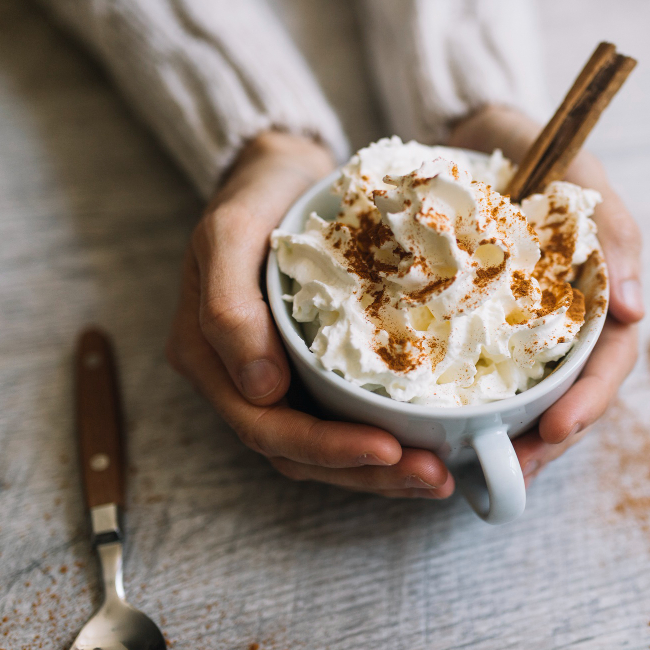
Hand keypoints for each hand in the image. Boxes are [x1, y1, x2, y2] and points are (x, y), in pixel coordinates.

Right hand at [166, 131, 455, 498]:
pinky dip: (383, 437)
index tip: (390, 447)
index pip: (267, 429)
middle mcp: (239, 379)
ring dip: (381, 470)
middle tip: (435, 476)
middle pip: (299, 453)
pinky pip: (342, 417)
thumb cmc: (254, 196)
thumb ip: (229, 306)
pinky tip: (429, 442)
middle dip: (367, 472)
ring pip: (323, 447)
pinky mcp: (310, 369)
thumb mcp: (229, 233)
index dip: (328, 449)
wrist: (280, 172)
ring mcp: (275, 377)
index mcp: (210, 358)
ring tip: (440, 474)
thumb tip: (261, 390)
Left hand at [448, 104, 643, 485]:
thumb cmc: (540, 148)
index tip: (554, 430)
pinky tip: (449, 429)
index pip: (609, 361)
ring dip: (514, 436)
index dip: (588, 402)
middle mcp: (566, 318)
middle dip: (549, 440)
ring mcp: (524, 323)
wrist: (476, 131)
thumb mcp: (583, 178)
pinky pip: (483, 369)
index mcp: (598, 294)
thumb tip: (636, 312)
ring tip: (481, 471)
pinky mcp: (482, 321)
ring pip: (531, 393)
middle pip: (572, 393)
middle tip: (512, 473)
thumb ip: (614, 235)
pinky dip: (475, 403)